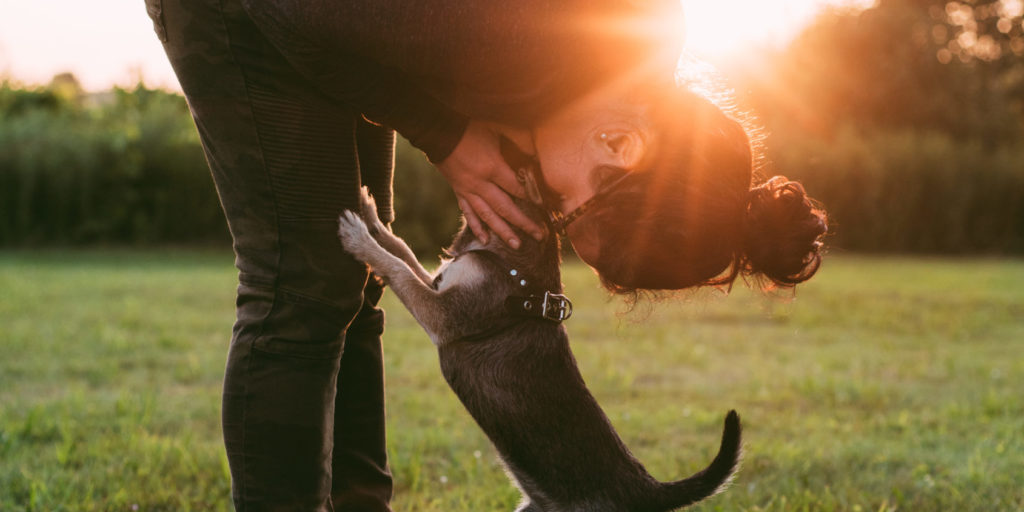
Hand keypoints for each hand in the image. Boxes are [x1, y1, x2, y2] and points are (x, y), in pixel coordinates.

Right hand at [435, 121, 543, 247]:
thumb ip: (518, 143)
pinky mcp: (459, 192)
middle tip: (540, 236)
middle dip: (524, 223)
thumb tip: (537, 156)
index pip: (517, 189)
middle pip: (506, 208)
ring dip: (503, 232)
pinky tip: (486, 240)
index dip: (534, 199)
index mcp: (492, 168)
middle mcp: (480, 184)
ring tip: (517, 245)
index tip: (547, 208)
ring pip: (488, 216)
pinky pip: (468, 213)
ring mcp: (468, 190)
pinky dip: (477, 227)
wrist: (439, 132)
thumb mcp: (497, 131)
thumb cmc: (471, 128)